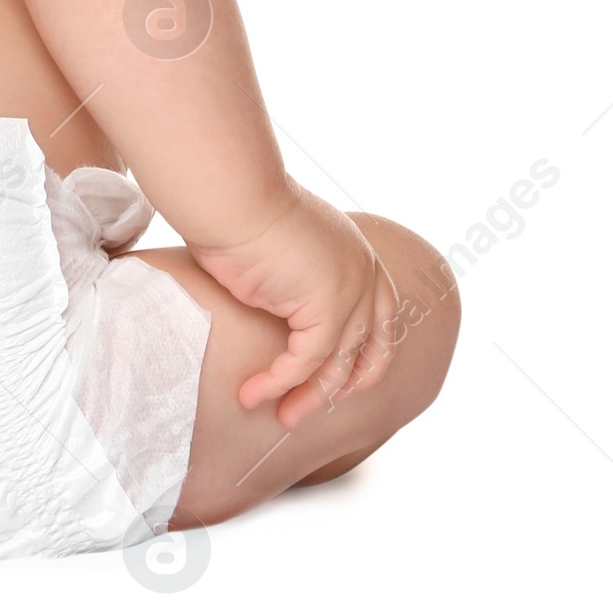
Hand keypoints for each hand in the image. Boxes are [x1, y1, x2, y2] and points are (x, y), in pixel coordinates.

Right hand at [186, 180, 400, 427]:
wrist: (231, 193)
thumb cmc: (239, 209)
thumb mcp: (283, 244)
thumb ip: (298, 276)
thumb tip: (279, 299)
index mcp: (358, 254)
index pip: (381, 317)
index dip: (368, 356)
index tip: (346, 382)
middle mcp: (364, 273)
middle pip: (368, 348)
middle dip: (344, 385)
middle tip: (312, 408)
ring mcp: (352, 292)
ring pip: (336, 364)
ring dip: (307, 397)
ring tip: (282, 418)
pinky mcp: (328, 309)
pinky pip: (305, 362)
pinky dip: (279, 383)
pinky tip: (252, 394)